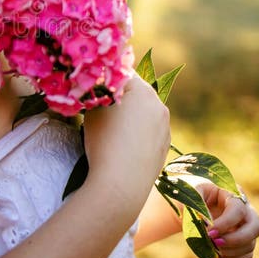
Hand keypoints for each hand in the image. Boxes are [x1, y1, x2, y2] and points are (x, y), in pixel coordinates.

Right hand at [83, 73, 170, 193]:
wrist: (121, 183)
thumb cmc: (104, 142)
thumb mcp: (93, 110)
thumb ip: (99, 93)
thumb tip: (99, 87)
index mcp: (142, 90)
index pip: (121, 73)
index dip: (105, 80)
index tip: (93, 89)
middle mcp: (159, 105)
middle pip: (136, 91)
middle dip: (120, 97)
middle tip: (101, 108)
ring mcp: (165, 126)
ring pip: (144, 111)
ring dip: (130, 114)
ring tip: (112, 131)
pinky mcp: (165, 145)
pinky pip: (149, 130)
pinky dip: (138, 132)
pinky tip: (124, 145)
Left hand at [197, 182, 258, 257]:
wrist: (191, 204)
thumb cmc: (192, 195)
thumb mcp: (191, 193)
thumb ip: (198, 205)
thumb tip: (208, 222)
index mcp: (233, 193)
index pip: (238, 209)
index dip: (226, 224)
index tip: (209, 232)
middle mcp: (245, 209)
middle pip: (255, 227)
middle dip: (236, 239)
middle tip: (216, 243)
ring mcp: (246, 226)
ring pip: (251, 243)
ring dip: (233, 251)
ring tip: (214, 248)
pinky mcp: (243, 240)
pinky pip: (248, 254)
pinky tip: (220, 257)